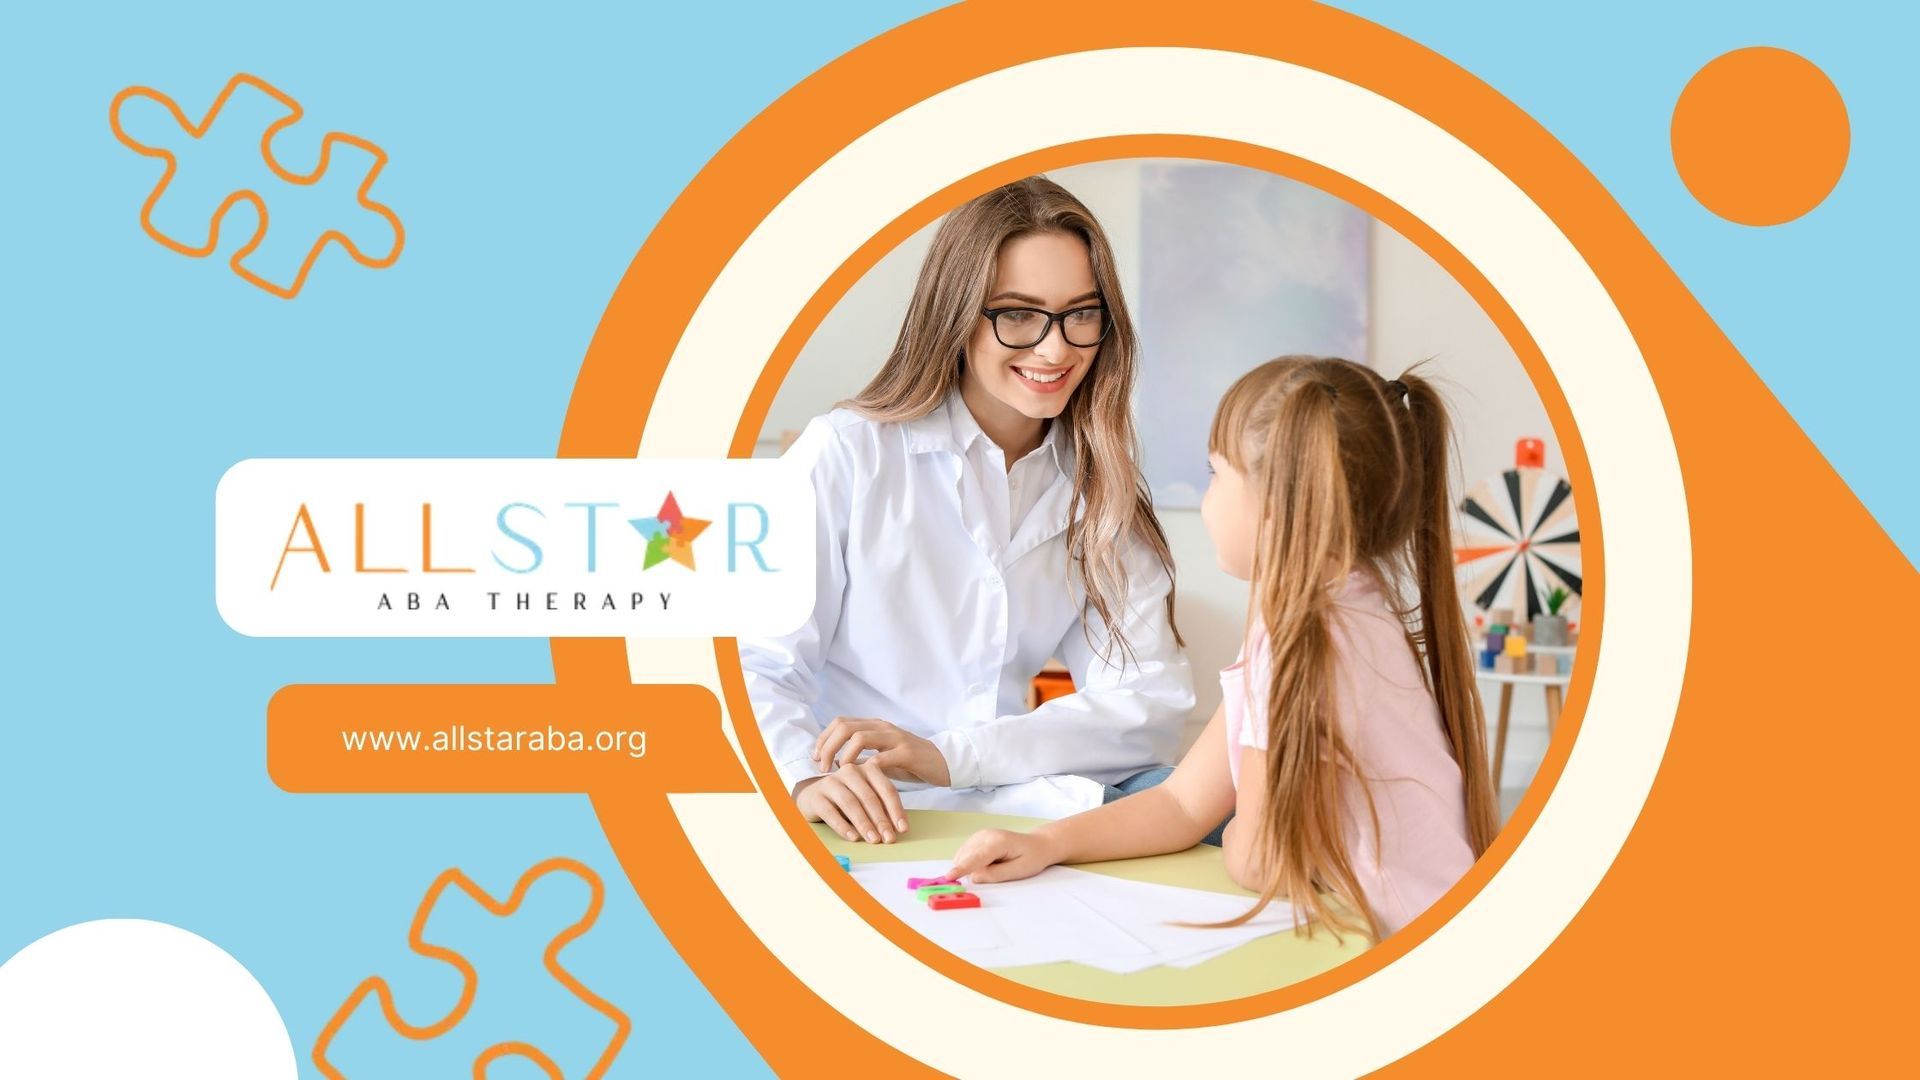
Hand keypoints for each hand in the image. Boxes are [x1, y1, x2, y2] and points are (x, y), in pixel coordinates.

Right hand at [794, 760, 907, 843]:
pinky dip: (843, 826)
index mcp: (867, 769)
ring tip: (873, 840)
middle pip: (869, 797)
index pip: (886, 789)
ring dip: (864, 824)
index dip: (896, 810)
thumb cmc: (845, 800)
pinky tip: (853, 837)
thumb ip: (881, 807)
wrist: (812, 797)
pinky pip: (830, 812)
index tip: (903, 829)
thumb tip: (898, 828)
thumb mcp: (865, 799)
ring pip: (851, 804)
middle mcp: (850, 772)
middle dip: (881, 820)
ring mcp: (831, 782)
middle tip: (889, 838)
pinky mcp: (816, 796)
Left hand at [812, 717, 950, 786]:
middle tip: (822, 767)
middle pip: (845, 726)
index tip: (816, 757)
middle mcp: (882, 727)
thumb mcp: (881, 757)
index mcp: (874, 726)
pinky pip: (882, 757)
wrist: (943, 762)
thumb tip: (836, 762)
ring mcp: (895, 738)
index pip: (840, 722)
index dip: (823, 738)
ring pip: (860, 736)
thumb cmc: (909, 762)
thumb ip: (861, 756)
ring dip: (843, 754)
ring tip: (838, 772)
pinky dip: (867, 767)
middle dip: (827, 746)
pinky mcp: (907, 753)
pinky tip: (862, 778)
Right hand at [947, 827, 1059, 883]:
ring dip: (971, 867)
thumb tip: (973, 877)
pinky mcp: (975, 840)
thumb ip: (995, 875)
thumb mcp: (1018, 871)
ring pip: (963, 857)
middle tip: (995, 872)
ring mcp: (979, 836)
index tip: (949, 877)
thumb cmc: (1031, 857)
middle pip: (966, 858)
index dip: (962, 868)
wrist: (1037, 845)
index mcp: (998, 841)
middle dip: (971, 871)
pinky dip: (971, 863)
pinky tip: (988, 863)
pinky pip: (965, 856)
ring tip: (996, 865)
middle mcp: (985, 835)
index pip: (976, 858)